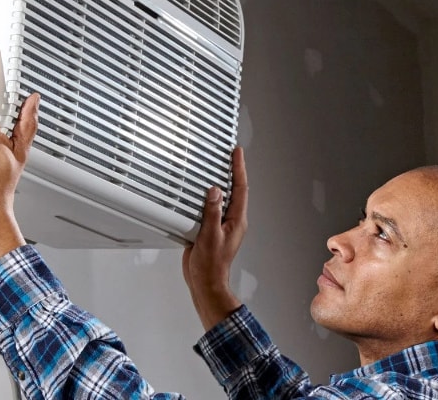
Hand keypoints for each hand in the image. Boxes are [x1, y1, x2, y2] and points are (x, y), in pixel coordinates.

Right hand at [182, 147, 247, 330]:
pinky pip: (209, 208)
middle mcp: (231, 221)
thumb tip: (214, 191)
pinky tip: (197, 192)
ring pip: (221, 199)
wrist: (204, 282)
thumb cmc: (211, 265)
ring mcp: (220, 225)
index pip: (240, 189)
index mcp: (237, 221)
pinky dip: (204, 197)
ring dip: (218, 183)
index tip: (237, 153)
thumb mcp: (210, 236)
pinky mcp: (209, 230)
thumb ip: (212, 212)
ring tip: (215, 166)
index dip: (239, 169)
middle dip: (232, 171)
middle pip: (234, 190)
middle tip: (229, 154)